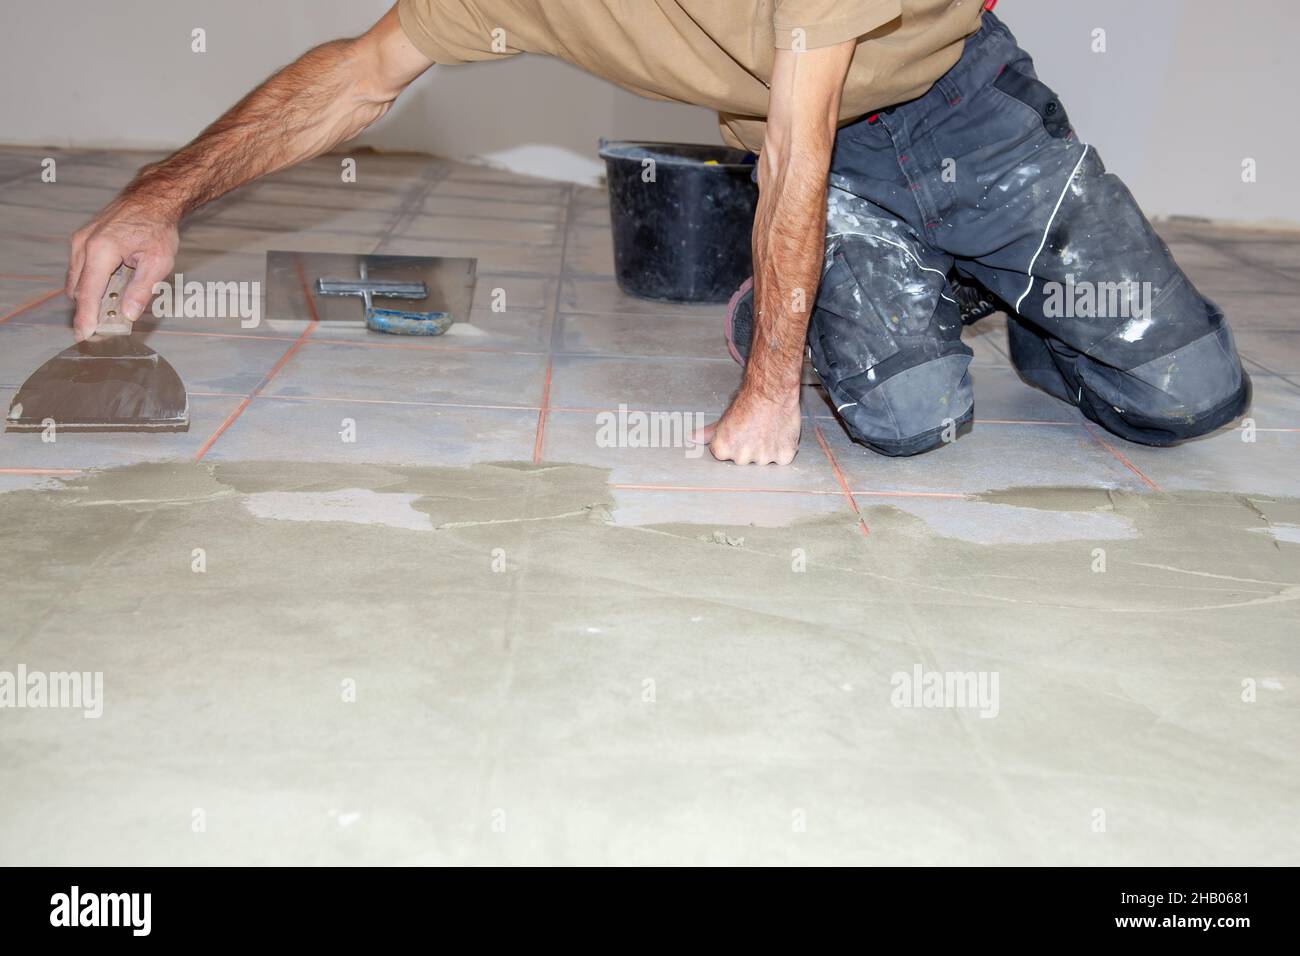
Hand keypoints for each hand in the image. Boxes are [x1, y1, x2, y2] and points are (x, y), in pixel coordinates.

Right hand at [65, 198, 178, 340]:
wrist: (151, 199)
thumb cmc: (157, 228)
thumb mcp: (158, 262)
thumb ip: (141, 290)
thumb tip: (127, 314)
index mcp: (101, 250)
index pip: (88, 293)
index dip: (85, 317)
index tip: (83, 335)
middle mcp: (83, 245)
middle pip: (78, 289)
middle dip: (88, 310)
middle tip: (104, 327)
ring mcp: (79, 241)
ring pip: (76, 280)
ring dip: (90, 296)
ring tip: (113, 305)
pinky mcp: (81, 240)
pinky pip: (80, 269)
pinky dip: (91, 283)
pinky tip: (111, 287)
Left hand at [695, 388, 801, 464]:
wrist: (771, 390)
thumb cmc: (748, 400)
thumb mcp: (724, 418)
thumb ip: (710, 433)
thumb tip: (691, 438)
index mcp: (722, 450)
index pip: (726, 454)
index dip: (735, 441)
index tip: (741, 429)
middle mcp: (741, 458)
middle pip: (745, 459)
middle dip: (750, 447)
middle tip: (756, 428)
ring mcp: (763, 459)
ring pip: (764, 459)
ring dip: (767, 448)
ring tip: (768, 428)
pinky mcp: (783, 457)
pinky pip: (782, 458)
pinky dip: (783, 447)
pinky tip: (779, 432)